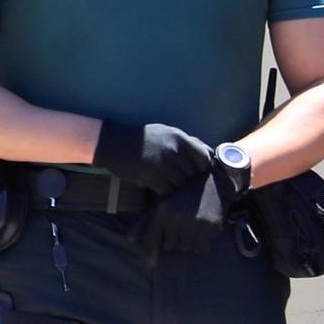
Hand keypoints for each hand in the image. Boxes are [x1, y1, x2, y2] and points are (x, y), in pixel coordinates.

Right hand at [93, 120, 214, 192]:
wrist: (114, 143)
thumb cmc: (143, 138)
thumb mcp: (166, 132)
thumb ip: (187, 142)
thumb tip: (209, 154)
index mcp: (180, 139)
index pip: (205, 158)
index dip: (203, 167)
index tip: (196, 170)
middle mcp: (175, 152)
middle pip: (193, 173)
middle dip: (187, 177)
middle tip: (177, 176)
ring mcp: (164, 166)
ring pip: (181, 184)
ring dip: (174, 185)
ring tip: (165, 180)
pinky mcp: (153, 178)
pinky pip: (167, 190)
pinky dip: (163, 190)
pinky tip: (156, 185)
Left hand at [138, 170, 235, 254]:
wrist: (208, 181)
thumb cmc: (179, 196)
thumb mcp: (160, 204)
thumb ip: (143, 222)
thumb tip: (129, 240)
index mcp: (161, 212)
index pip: (150, 240)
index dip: (149, 253)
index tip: (150, 264)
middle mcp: (176, 217)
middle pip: (170, 246)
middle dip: (174, 240)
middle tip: (180, 227)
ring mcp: (194, 222)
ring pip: (186, 248)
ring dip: (188, 242)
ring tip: (191, 226)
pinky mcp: (211, 225)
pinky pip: (201, 248)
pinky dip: (201, 243)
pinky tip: (202, 230)